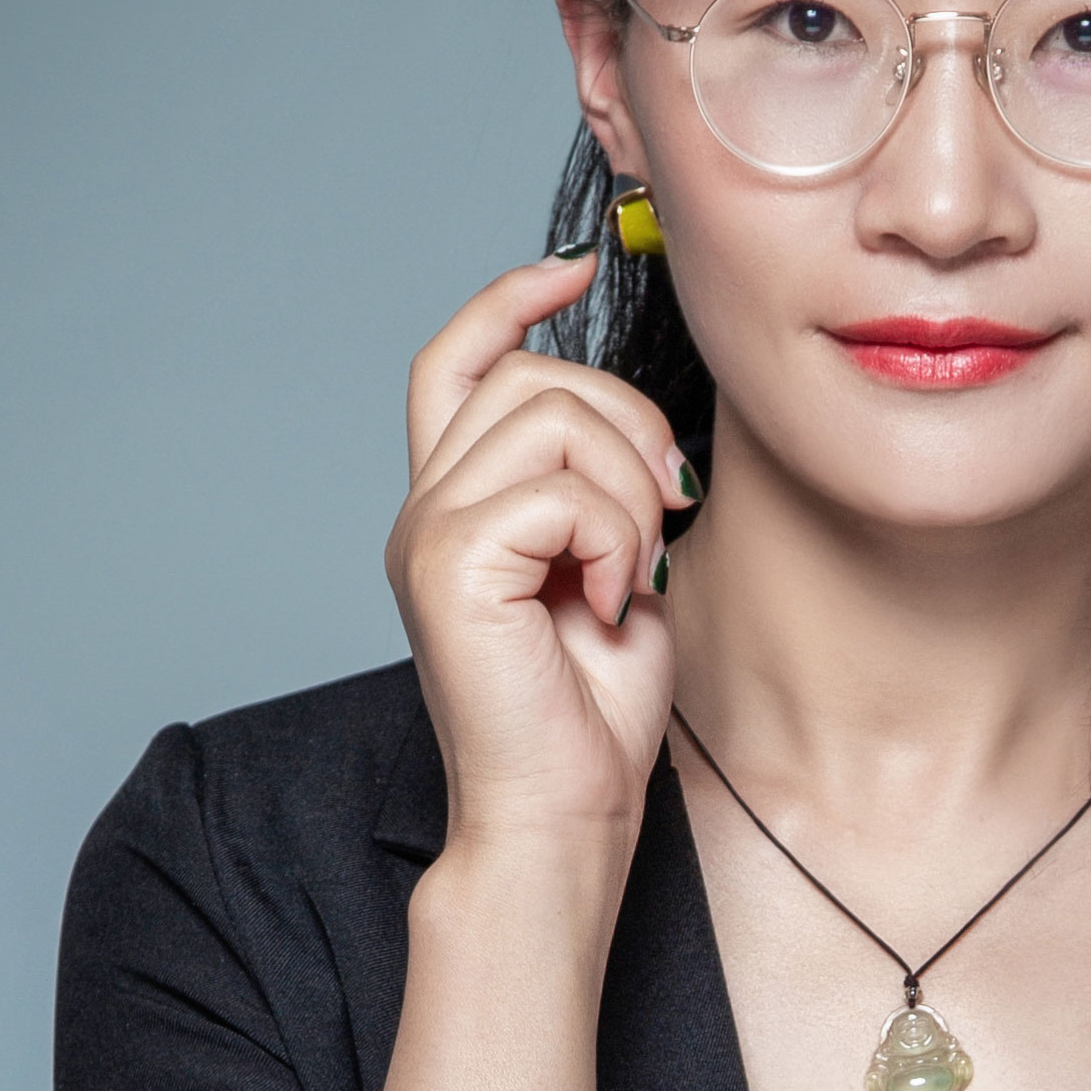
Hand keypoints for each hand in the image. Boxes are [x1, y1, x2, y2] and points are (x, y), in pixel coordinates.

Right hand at [383, 256, 689, 884]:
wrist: (560, 817)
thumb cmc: (589, 716)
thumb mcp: (618, 569)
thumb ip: (607, 486)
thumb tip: (646, 421)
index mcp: (456, 506)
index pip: (456, 362)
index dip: (507, 301)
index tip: (571, 273)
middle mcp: (425, 509)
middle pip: (531, 377)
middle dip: (628, 424)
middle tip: (666, 517)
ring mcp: (427, 533)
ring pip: (552, 417)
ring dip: (630, 489)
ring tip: (636, 573)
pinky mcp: (448, 563)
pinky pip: (562, 490)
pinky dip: (615, 540)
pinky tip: (615, 604)